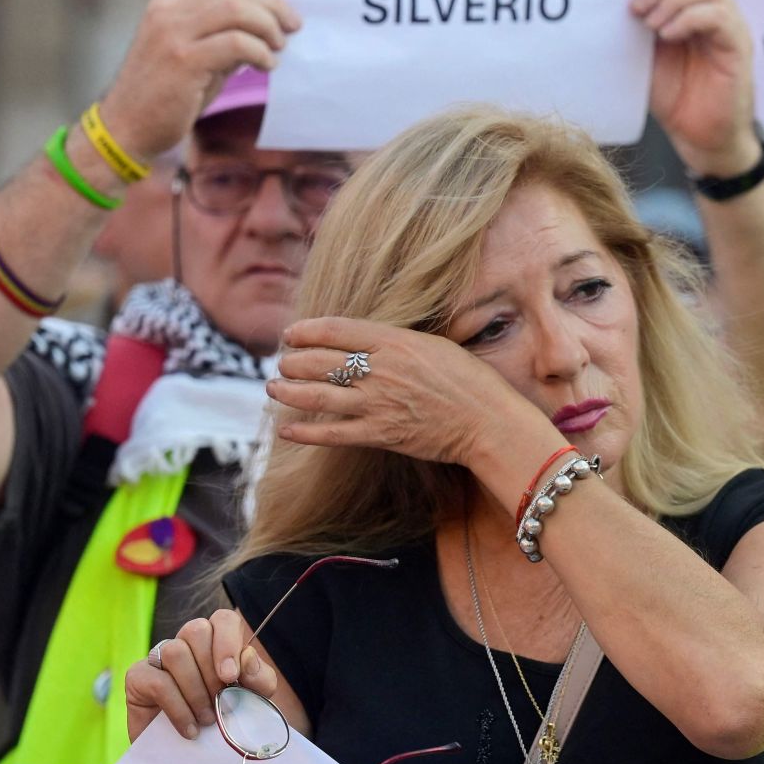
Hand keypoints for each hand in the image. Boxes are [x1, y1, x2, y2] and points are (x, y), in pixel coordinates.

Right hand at [97, 0, 300, 160]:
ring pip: (236, 10)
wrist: (125, 131)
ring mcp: (172, 34)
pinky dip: (259, 51)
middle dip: (272, 6)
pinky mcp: (182, 60)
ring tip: (279, 47)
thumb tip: (266, 28)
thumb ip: (223, 39)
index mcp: (168, 4)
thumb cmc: (163, 99)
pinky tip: (266, 65)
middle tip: (293, 27)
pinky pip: (234, 43)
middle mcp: (167, 12)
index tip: (283, 12)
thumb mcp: (194, 59)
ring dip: (268, 26)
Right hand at [126, 610, 280, 741]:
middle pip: (196, 630)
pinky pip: (158, 681)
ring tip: (206, 719)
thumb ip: (259, 679)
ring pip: (175, 651)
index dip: (228, 642)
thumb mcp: (251, 701)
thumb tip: (248, 657)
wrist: (186, 756)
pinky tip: (189, 729)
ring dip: (195, 691)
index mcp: (215, 641)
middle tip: (220, 703)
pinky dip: (179, 709)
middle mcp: (186, 643)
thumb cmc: (221, 721)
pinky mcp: (138, 676)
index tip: (231, 676)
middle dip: (211, 671)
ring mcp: (159, 657)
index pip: (223, 619)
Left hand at [267, 317, 540, 465]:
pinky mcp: (379, 434)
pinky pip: (331, 433)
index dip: (306, 330)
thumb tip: (369, 338)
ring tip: (274, 387)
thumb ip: (398, 341)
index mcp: (395, 341)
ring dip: (288, 391)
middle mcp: (381, 370)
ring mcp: (377, 404)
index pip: (335, 329)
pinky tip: (286, 428)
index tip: (291, 333)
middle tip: (281, 362)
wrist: (489, 422)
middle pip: (319, 360)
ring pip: (317, 395)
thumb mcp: (435, 345)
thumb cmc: (470, 381)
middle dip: (292, 360)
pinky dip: (305, 431)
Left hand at [632, 0, 759, 174]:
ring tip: (651, 24)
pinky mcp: (738, 44)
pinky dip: (690, 18)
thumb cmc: (672, 96)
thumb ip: (635, 28)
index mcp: (691, 5)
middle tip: (636, 7)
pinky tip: (669, 35)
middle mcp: (713, 8)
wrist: (699, 137)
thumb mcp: (644, 56)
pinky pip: (719, 15)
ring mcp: (728, 24)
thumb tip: (606, 3)